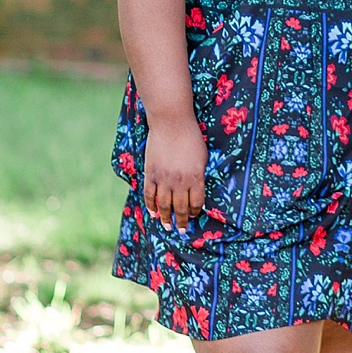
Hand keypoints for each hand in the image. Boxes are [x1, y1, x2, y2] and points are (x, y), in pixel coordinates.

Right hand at [143, 112, 207, 230]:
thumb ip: (198, 174)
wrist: (171, 122)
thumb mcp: (202, 157)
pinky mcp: (151, 173)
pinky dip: (151, 206)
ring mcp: (164, 178)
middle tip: (180, 230)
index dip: (194, 212)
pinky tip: (153, 212)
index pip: (196, 203)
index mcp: (196, 177)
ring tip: (167, 226)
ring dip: (166, 218)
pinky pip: (150, 195)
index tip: (192, 216)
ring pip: (164, 205)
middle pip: (181, 208)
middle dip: (181, 221)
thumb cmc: (190, 136)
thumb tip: (195, 189)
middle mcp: (180, 182)